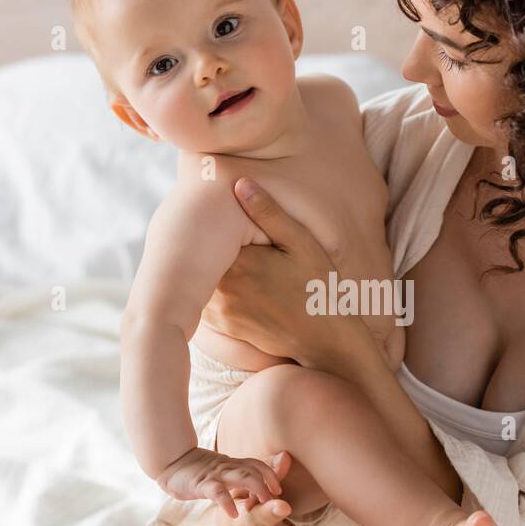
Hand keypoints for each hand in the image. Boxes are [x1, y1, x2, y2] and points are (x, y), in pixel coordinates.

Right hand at [157, 445, 283, 517]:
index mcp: (232, 465)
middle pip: (253, 469)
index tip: (279, 489)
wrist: (170, 463)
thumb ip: (237, 476)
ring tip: (265, 502)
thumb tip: (257, 486)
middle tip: (279, 497)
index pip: (256, 464)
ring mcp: (215, 474)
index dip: (271, 473)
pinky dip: (227, 502)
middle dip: (269, 481)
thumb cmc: (197, 471)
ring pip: (241, 476)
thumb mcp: (220, 472)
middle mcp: (227, 467)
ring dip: (256, 487)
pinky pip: (217, 492)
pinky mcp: (201, 484)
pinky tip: (233, 515)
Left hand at [202, 177, 363, 368]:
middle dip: (204, 242)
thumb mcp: (301, 244)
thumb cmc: (318, 288)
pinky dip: (208, 286)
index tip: (209, 208)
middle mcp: (225, 287)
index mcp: (241, 261)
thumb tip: (239, 183)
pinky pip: (204, 299)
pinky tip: (223, 277)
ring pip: (199, 277)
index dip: (209, 220)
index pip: (208, 232)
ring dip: (203, 265)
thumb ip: (269, 213)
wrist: (325, 342)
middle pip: (200, 255)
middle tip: (203, 223)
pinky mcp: (225, 325)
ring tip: (210, 249)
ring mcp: (222, 309)